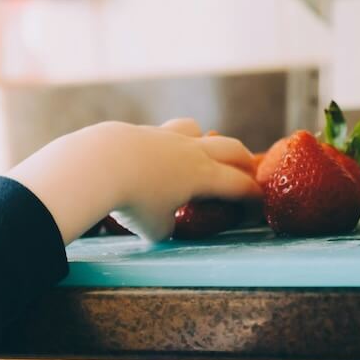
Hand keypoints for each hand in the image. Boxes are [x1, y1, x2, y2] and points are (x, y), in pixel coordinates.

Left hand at [6, 119, 260, 242]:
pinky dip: (168, 144)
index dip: (253, 195)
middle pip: (230, 148)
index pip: (239, 184)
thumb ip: (166, 227)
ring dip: (205, 140)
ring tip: (200, 153)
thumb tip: (164, 225)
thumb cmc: (133, 201)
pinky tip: (155, 156)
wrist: (100, 164)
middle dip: (243, 160)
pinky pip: (163, 133)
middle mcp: (191, 151)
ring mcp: (166, 137)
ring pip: (196, 130)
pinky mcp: (141, 131)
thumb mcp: (155, 229)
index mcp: (203, 176)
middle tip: (248, 171)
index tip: (259, 202)